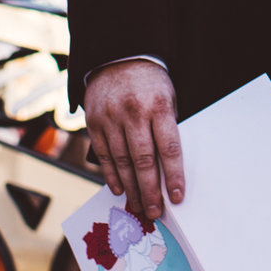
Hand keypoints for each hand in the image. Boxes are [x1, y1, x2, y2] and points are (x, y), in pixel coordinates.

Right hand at [84, 58, 184, 219]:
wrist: (118, 58)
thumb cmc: (150, 84)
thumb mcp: (168, 98)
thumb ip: (167, 128)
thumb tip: (170, 168)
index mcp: (158, 106)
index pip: (168, 147)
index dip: (173, 175)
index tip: (176, 197)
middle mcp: (133, 113)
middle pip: (143, 159)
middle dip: (150, 190)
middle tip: (155, 212)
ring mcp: (111, 117)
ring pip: (121, 161)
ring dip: (131, 187)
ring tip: (139, 206)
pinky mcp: (94, 121)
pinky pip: (103, 154)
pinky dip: (111, 174)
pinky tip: (119, 189)